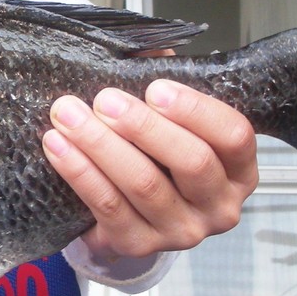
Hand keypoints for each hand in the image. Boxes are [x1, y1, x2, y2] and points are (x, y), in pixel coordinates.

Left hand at [42, 80, 255, 260]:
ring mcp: (182, 231)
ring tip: (68, 114)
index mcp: (239, 169)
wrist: (130, 213)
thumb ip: (166, 85)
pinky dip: (80, 172)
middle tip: (104, 99)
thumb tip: (143, 50)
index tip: (155, 87)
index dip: (195, 110)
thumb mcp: (173, 121)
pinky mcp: (139, 245)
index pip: (233, 136)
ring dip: (101, 144)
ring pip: (143, 184)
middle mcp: (219, 206)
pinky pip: (108, 206)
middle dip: (143, 126)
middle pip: (191, 162)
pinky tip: (58, 145)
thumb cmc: (158, 156)